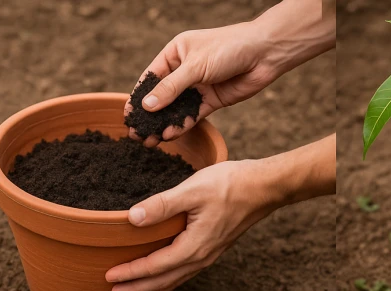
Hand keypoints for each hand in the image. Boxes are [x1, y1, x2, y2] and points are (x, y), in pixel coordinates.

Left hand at [105, 160, 277, 290]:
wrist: (265, 188)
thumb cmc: (231, 185)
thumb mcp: (193, 190)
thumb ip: (162, 205)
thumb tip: (133, 218)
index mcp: (194, 246)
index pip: (155, 266)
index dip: (130, 273)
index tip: (109, 277)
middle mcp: (201, 257)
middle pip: (164, 281)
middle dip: (137, 289)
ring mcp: (209, 255)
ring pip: (176, 279)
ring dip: (152, 287)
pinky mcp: (214, 248)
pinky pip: (186, 272)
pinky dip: (169, 279)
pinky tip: (163, 276)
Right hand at [125, 24, 279, 146]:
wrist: (263, 55)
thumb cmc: (227, 48)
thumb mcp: (194, 66)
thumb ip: (171, 88)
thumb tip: (147, 106)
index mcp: (175, 53)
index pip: (151, 78)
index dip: (139, 96)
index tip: (127, 115)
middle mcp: (184, 70)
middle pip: (162, 97)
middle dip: (149, 116)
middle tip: (136, 135)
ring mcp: (198, 87)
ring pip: (176, 109)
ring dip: (163, 124)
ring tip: (149, 141)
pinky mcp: (212, 100)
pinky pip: (193, 115)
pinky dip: (182, 125)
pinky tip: (170, 135)